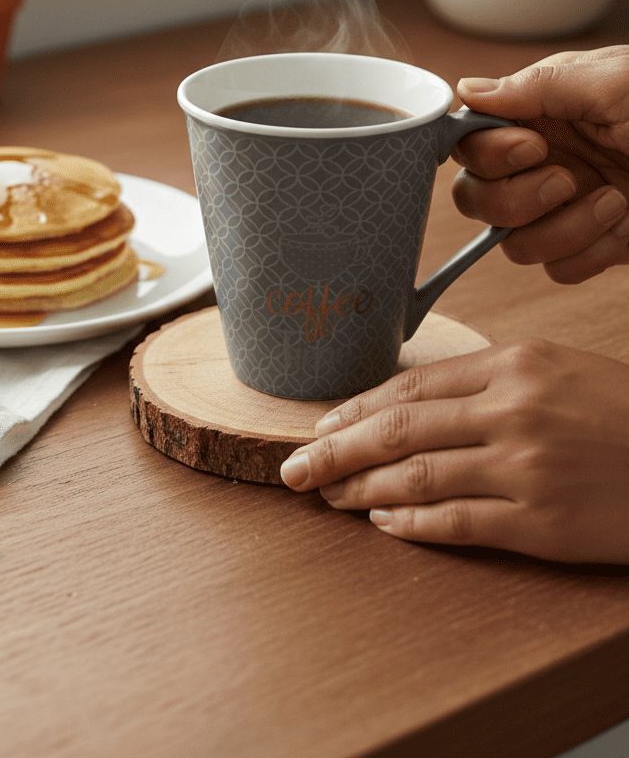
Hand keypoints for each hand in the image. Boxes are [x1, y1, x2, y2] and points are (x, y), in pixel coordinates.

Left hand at [279, 341, 628, 562]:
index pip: (413, 386)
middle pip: (400, 429)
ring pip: (418, 476)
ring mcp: (526, 468)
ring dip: (362, 488)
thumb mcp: (557, 369)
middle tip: (294, 466)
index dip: (357, 408)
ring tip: (328, 496)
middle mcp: (513, 411)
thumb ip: (489, 380)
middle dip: (336, 449)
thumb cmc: (620, 411)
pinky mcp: (542, 524)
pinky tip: (384, 521)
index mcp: (515, 364)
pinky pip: (458, 523)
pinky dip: (412, 523)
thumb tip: (414, 403)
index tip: (321, 423)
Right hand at [452, 46, 628, 281]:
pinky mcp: (595, 246)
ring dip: (562, 229)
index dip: (489, 153)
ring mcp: (568, 208)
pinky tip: (625, 226)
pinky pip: (557, 270)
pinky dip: (589, 254)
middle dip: (515, 199)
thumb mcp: (612, 82)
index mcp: (544, 113)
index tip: (532, 147)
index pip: (471, 142)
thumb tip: (465, 91)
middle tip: (567, 180)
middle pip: (476, 199)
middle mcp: (547, 161)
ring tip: (614, 202)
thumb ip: (536, 87)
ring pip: (514, 244)